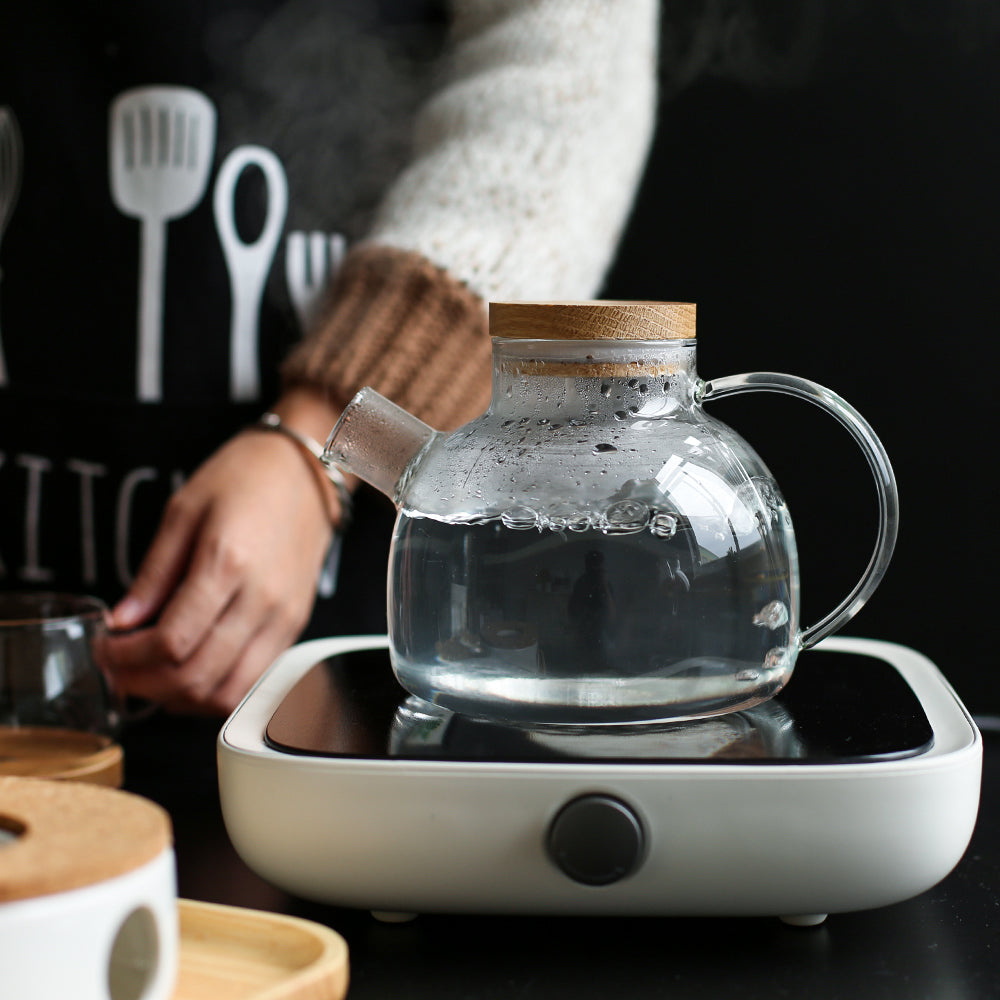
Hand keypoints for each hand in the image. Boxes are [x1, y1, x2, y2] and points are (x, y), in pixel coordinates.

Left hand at [102, 418, 339, 714]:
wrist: (307, 474)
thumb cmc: (246, 480)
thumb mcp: (183, 510)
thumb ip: (153, 572)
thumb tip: (122, 622)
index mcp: (229, 563)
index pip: (171, 641)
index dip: (127, 658)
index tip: (105, 649)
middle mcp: (263, 599)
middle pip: (198, 677)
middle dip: (146, 684)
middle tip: (120, 669)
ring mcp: (284, 618)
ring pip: (229, 693)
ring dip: (182, 697)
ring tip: (153, 675)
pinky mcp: (295, 626)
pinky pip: (254, 682)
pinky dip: (216, 691)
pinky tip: (192, 671)